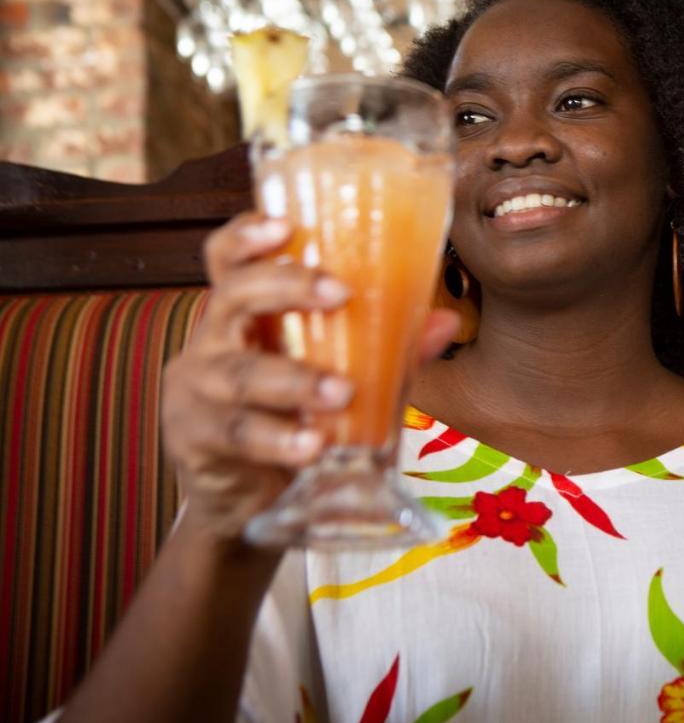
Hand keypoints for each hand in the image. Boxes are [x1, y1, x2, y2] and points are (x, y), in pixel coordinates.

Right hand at [161, 213, 459, 545]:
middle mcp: (212, 341)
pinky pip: (237, 434)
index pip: (227, 259)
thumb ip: (387, 348)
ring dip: (294, 379)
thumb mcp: (337, 374)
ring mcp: (198, 391)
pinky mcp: (197, 441)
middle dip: (286, 288)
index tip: (285, 225)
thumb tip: (447, 323)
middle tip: (340, 293)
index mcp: (242, 314)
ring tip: (341, 391)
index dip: (247, 235)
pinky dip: (277, 439)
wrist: (245, 496)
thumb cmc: (289, 415)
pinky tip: (310, 445)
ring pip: (240, 373)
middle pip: (232, 296)